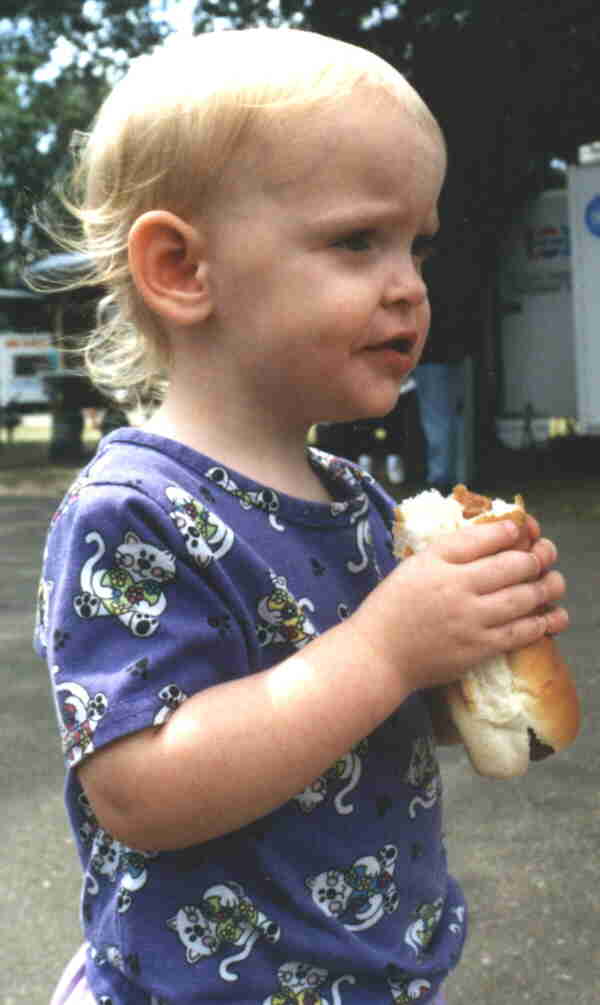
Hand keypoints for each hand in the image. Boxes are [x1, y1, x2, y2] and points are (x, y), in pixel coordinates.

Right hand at [349, 519, 566, 695]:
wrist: (377, 655)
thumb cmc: (391, 608)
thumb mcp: (413, 567)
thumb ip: (448, 552)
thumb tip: (491, 538)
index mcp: (435, 562)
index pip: (482, 537)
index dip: (509, 530)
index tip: (519, 528)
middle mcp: (455, 587)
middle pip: (511, 565)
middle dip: (536, 557)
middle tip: (544, 555)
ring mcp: (469, 620)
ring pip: (523, 598)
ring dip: (546, 588)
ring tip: (554, 582)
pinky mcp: (477, 648)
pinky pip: (519, 633)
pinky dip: (540, 623)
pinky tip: (550, 617)